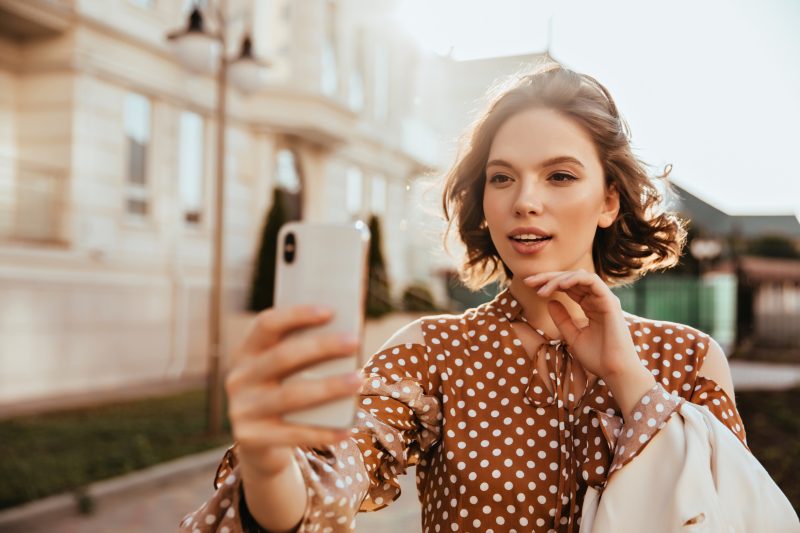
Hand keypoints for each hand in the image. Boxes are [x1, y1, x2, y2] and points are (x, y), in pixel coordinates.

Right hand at [225, 305, 363, 478]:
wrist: (258, 445)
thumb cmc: (283, 394)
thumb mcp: (284, 372)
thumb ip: (304, 356)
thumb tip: (348, 338)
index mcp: (247, 353)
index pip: (266, 324)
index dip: (296, 315)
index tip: (329, 311)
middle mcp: (239, 378)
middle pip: (282, 356)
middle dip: (322, 346)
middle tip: (355, 341)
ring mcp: (242, 409)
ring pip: (291, 395)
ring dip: (329, 387)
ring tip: (359, 380)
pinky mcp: (251, 438)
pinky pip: (293, 434)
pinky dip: (323, 432)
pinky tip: (347, 429)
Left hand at [523, 270, 641, 381]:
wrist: (614, 372)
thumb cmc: (598, 358)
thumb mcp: (573, 336)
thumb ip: (562, 319)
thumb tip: (550, 302)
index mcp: (590, 306)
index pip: (568, 286)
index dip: (548, 283)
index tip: (529, 286)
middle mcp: (598, 299)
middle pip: (571, 278)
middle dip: (548, 278)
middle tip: (528, 282)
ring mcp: (605, 299)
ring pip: (580, 276)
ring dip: (558, 279)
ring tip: (541, 289)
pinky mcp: (610, 302)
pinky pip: (592, 281)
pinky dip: (575, 279)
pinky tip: (559, 285)